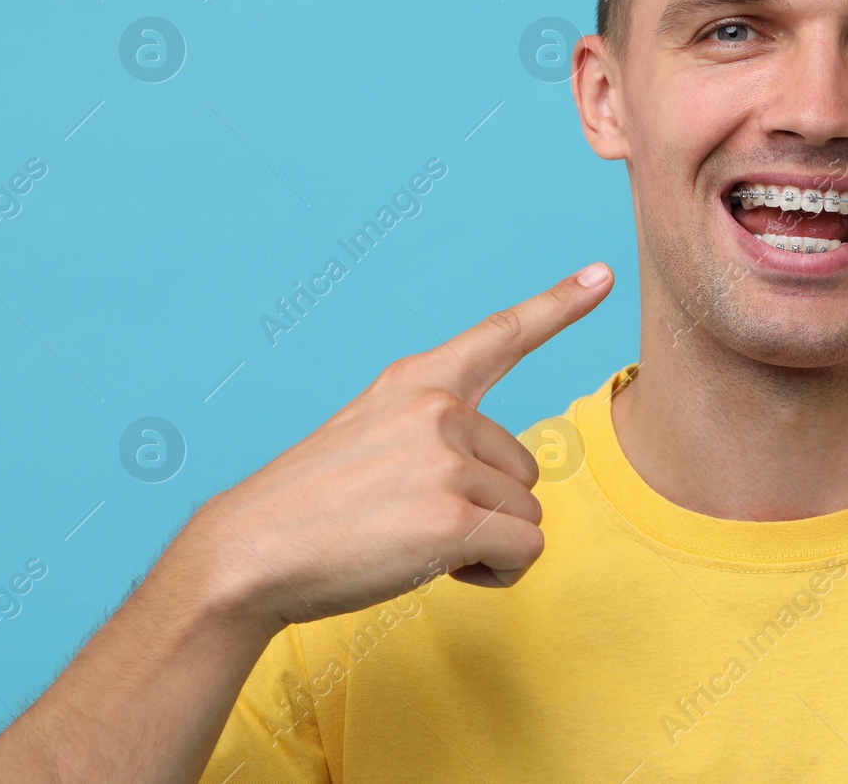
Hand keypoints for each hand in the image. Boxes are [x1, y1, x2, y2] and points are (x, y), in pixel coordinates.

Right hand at [180, 262, 614, 633]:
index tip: (602, 274)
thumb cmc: (309, 509)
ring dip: (487, 545)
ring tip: (414, 544)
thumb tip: (500, 472)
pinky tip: (437, 569)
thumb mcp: (369, 436)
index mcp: (417, 382)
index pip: (501, 334)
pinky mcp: (453, 517)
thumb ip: (434, 433)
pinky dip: (495, 574)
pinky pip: (524, 551)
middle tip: (414, 523)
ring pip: (527, 514)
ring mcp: (446, 460)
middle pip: (526, 469)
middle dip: (488, 510)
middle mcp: (438, 408)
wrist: (245, 555)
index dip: (559, 304)